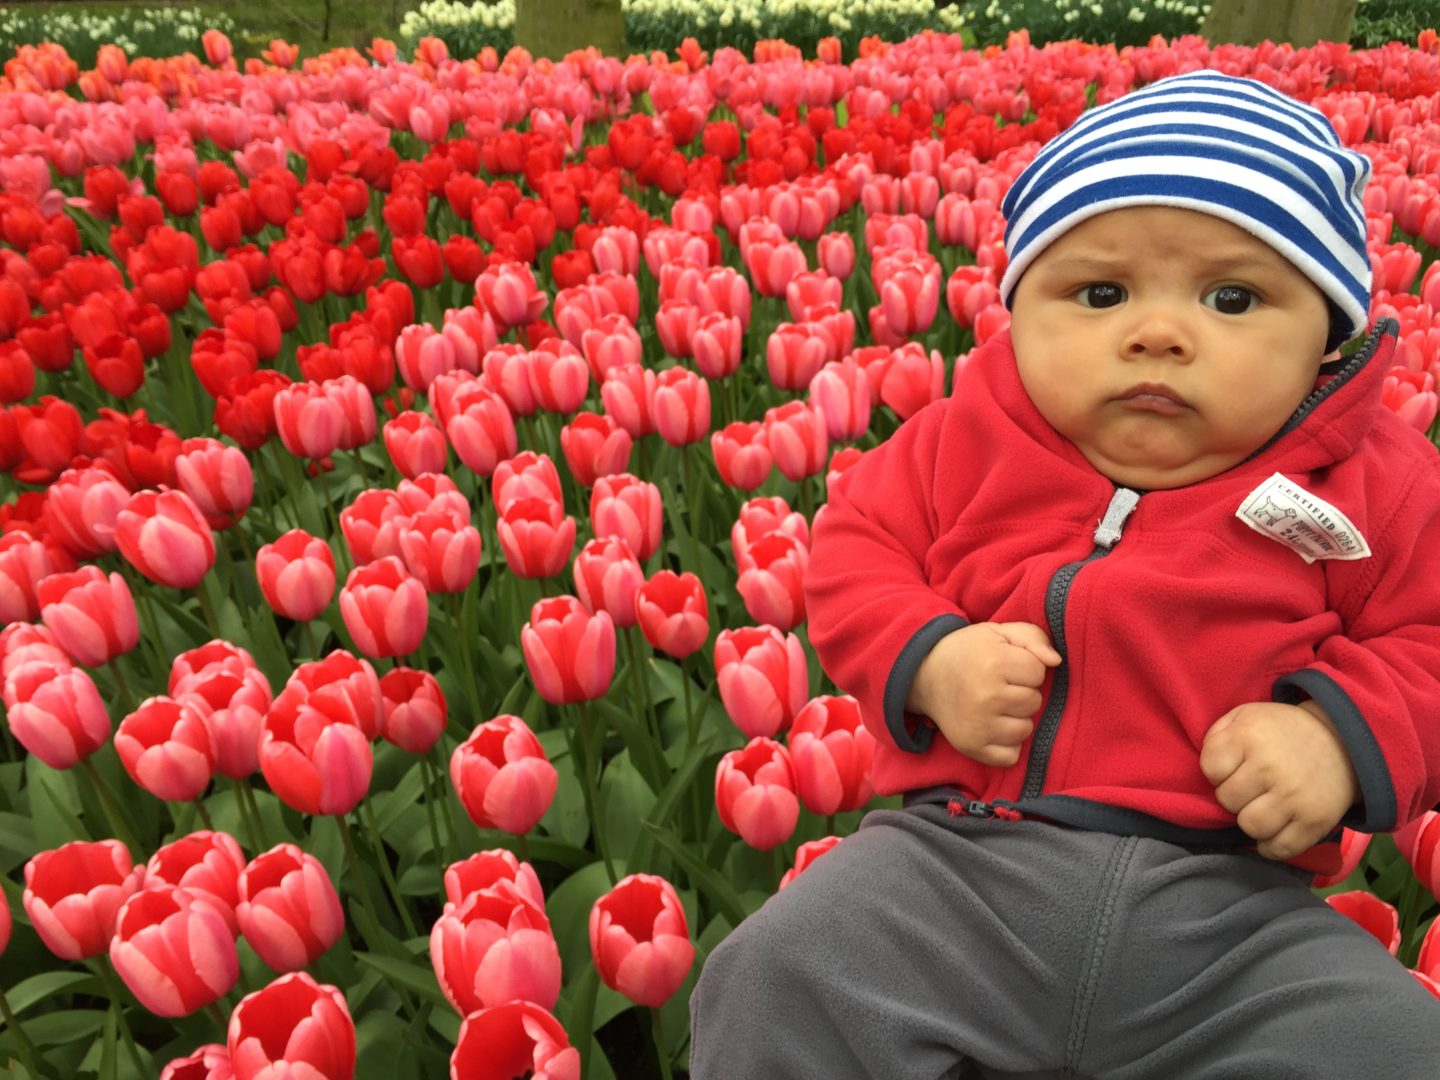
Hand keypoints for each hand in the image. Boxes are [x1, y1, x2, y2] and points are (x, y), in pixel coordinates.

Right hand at [905, 622, 1061, 766]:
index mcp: (993, 663)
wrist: (925, 675)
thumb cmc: (969, 652)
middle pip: (1033, 702)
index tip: (1006, 665)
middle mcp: (986, 696)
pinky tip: (992, 727)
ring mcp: (978, 725)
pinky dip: (1006, 745)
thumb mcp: (999, 633)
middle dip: (1022, 692)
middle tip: (998, 685)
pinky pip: (1010, 756)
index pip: (1038, 672)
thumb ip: (1033, 638)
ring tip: (994, 705)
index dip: (1025, 666)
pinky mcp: (971, 746)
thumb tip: (1056, 661)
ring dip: (1016, 718)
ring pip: (1025, 729)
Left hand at [1199, 700, 1358, 860]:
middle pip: (1228, 800)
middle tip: (1251, 787)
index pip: (1211, 770)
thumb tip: (1208, 770)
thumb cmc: (1281, 730)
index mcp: (1249, 736)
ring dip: (1251, 820)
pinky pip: (1280, 848)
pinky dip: (1271, 846)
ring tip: (1262, 807)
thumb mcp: (1245, 716)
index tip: (1234, 767)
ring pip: (1250, 826)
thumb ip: (1218, 736)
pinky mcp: (1315, 821)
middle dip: (1234, 795)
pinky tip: (1272, 831)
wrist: (1341, 742)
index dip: (1218, 771)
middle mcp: (1271, 767)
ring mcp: (1294, 797)